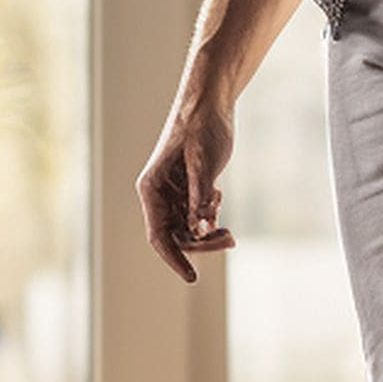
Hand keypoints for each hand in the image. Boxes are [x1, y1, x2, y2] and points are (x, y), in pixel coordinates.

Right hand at [136, 94, 236, 283]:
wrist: (210, 104)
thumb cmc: (201, 128)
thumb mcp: (203, 163)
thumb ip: (200, 197)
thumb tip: (200, 230)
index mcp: (152, 189)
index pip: (159, 236)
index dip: (174, 259)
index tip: (191, 277)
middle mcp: (160, 195)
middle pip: (177, 236)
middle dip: (201, 243)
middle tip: (229, 240)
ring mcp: (175, 193)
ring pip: (189, 228)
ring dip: (208, 234)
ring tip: (229, 233)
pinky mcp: (191, 188)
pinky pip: (199, 216)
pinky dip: (211, 217)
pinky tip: (218, 197)